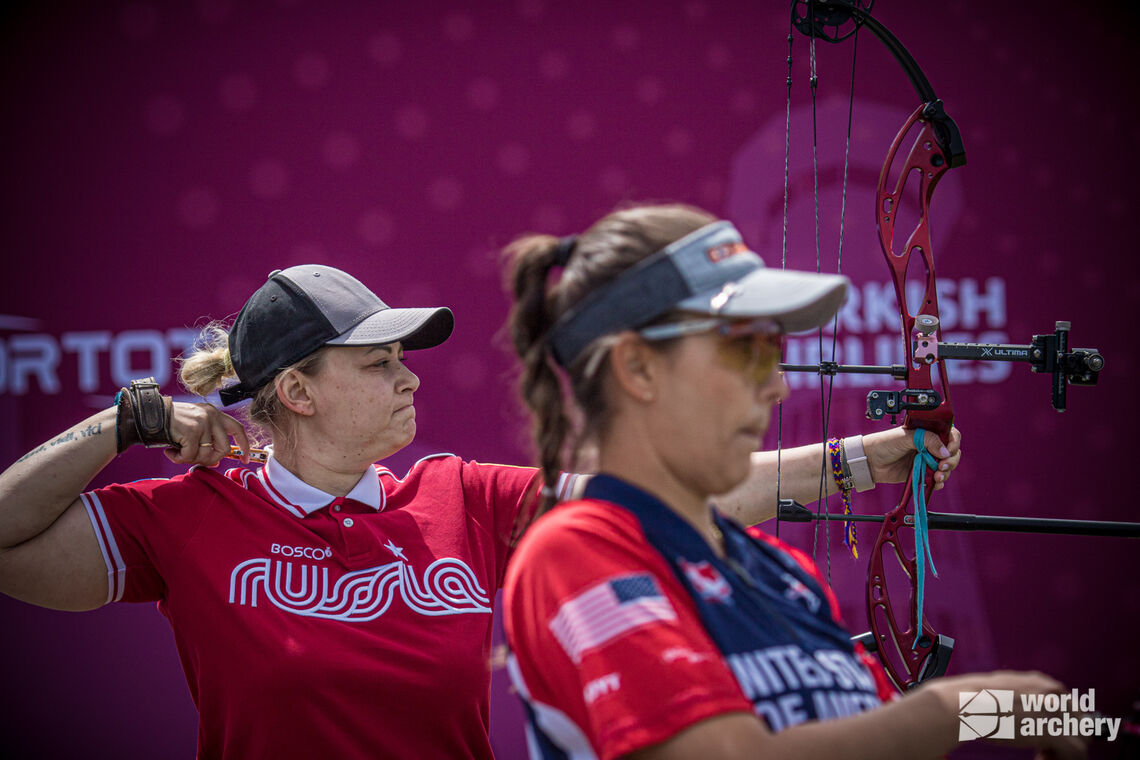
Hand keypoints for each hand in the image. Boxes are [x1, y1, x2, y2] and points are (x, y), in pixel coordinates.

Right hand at [163, 401, 250, 466]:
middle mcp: (211, 416)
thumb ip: (207, 440)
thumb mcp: (194, 427)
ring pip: (206, 455)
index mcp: (214, 413)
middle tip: (193, 458)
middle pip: (224, 449)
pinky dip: (178, 458)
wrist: (148, 414)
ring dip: (190, 459)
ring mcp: (202, 423)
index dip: (244, 445)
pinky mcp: (191, 432)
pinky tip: (170, 451)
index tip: (245, 458)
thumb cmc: (170, 424)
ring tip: (177, 452)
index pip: (237, 429)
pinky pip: (190, 456)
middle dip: (210, 460)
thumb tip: (216, 461)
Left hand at [864, 426, 960, 490]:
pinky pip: (936, 480)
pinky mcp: (922, 474)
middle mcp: (929, 446)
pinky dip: (938, 483)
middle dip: (951, 460)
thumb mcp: (906, 437)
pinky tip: (934, 483)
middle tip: (942, 466)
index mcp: (927, 432)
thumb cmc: (884, 444)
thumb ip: (927, 440)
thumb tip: (945, 452)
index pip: (950, 434)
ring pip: (946, 467)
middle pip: (952, 453)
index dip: (953, 442)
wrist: (870, 462)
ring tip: (936, 476)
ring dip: (945, 473)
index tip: (949, 451)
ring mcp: (926, 460)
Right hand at [920, 670, 1087, 758]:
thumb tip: (1024, 708)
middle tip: (1045, 748)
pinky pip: (1075, 752)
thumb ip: (1021, 695)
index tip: (1050, 735)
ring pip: (1081, 739)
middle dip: (1068, 737)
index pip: (1072, 705)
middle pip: (1081, 722)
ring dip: (1064, 751)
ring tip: (1042, 756)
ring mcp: (1056, 713)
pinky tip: (1040, 759)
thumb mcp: (1003, 687)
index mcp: (1042, 683)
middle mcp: (1054, 695)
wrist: (966, 703)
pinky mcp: (1053, 732)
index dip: (1063, 723)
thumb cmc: (974, 697)